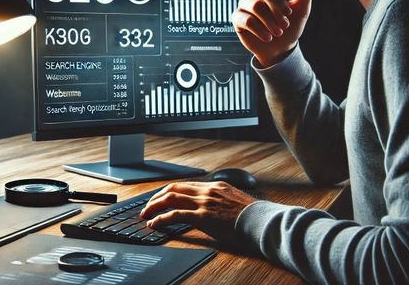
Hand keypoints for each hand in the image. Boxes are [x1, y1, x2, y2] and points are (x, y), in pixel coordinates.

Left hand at [140, 182, 256, 240]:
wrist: (262, 222)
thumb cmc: (253, 216)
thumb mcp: (235, 201)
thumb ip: (221, 200)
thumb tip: (212, 206)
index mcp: (215, 186)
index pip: (185, 185)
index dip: (168, 191)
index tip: (159, 198)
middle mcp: (207, 191)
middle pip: (173, 188)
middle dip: (156, 197)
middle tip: (147, 206)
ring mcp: (204, 203)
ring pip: (171, 199)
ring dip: (154, 206)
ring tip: (146, 215)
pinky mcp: (203, 217)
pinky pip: (175, 215)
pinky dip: (161, 218)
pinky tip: (154, 224)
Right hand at [231, 0, 319, 66]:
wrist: (279, 50)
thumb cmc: (290, 29)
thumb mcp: (302, 10)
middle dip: (277, 6)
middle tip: (286, 22)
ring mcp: (245, 6)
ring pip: (256, 6)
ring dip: (270, 21)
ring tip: (278, 33)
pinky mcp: (237, 19)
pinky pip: (247, 20)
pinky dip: (260, 30)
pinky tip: (268, 38)